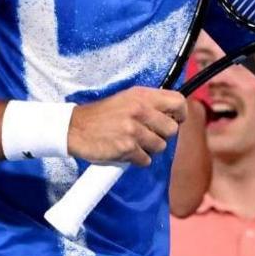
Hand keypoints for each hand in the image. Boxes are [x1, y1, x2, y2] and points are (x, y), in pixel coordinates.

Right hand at [68, 87, 187, 165]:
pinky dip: (138, 159)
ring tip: (134, 143)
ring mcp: (133, 129)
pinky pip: (146, 159)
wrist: (74, 128)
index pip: (178, 101)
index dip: (180, 114)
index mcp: (142, 96)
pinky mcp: (126, 147)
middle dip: (162, 135)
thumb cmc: (103, 115)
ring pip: (160, 146)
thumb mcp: (127, 99)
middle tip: (148, 135)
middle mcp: (140, 110)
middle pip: (172, 129)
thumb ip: (149, 104)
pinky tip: (126, 152)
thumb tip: (173, 114)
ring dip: (149, 148)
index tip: (174, 120)